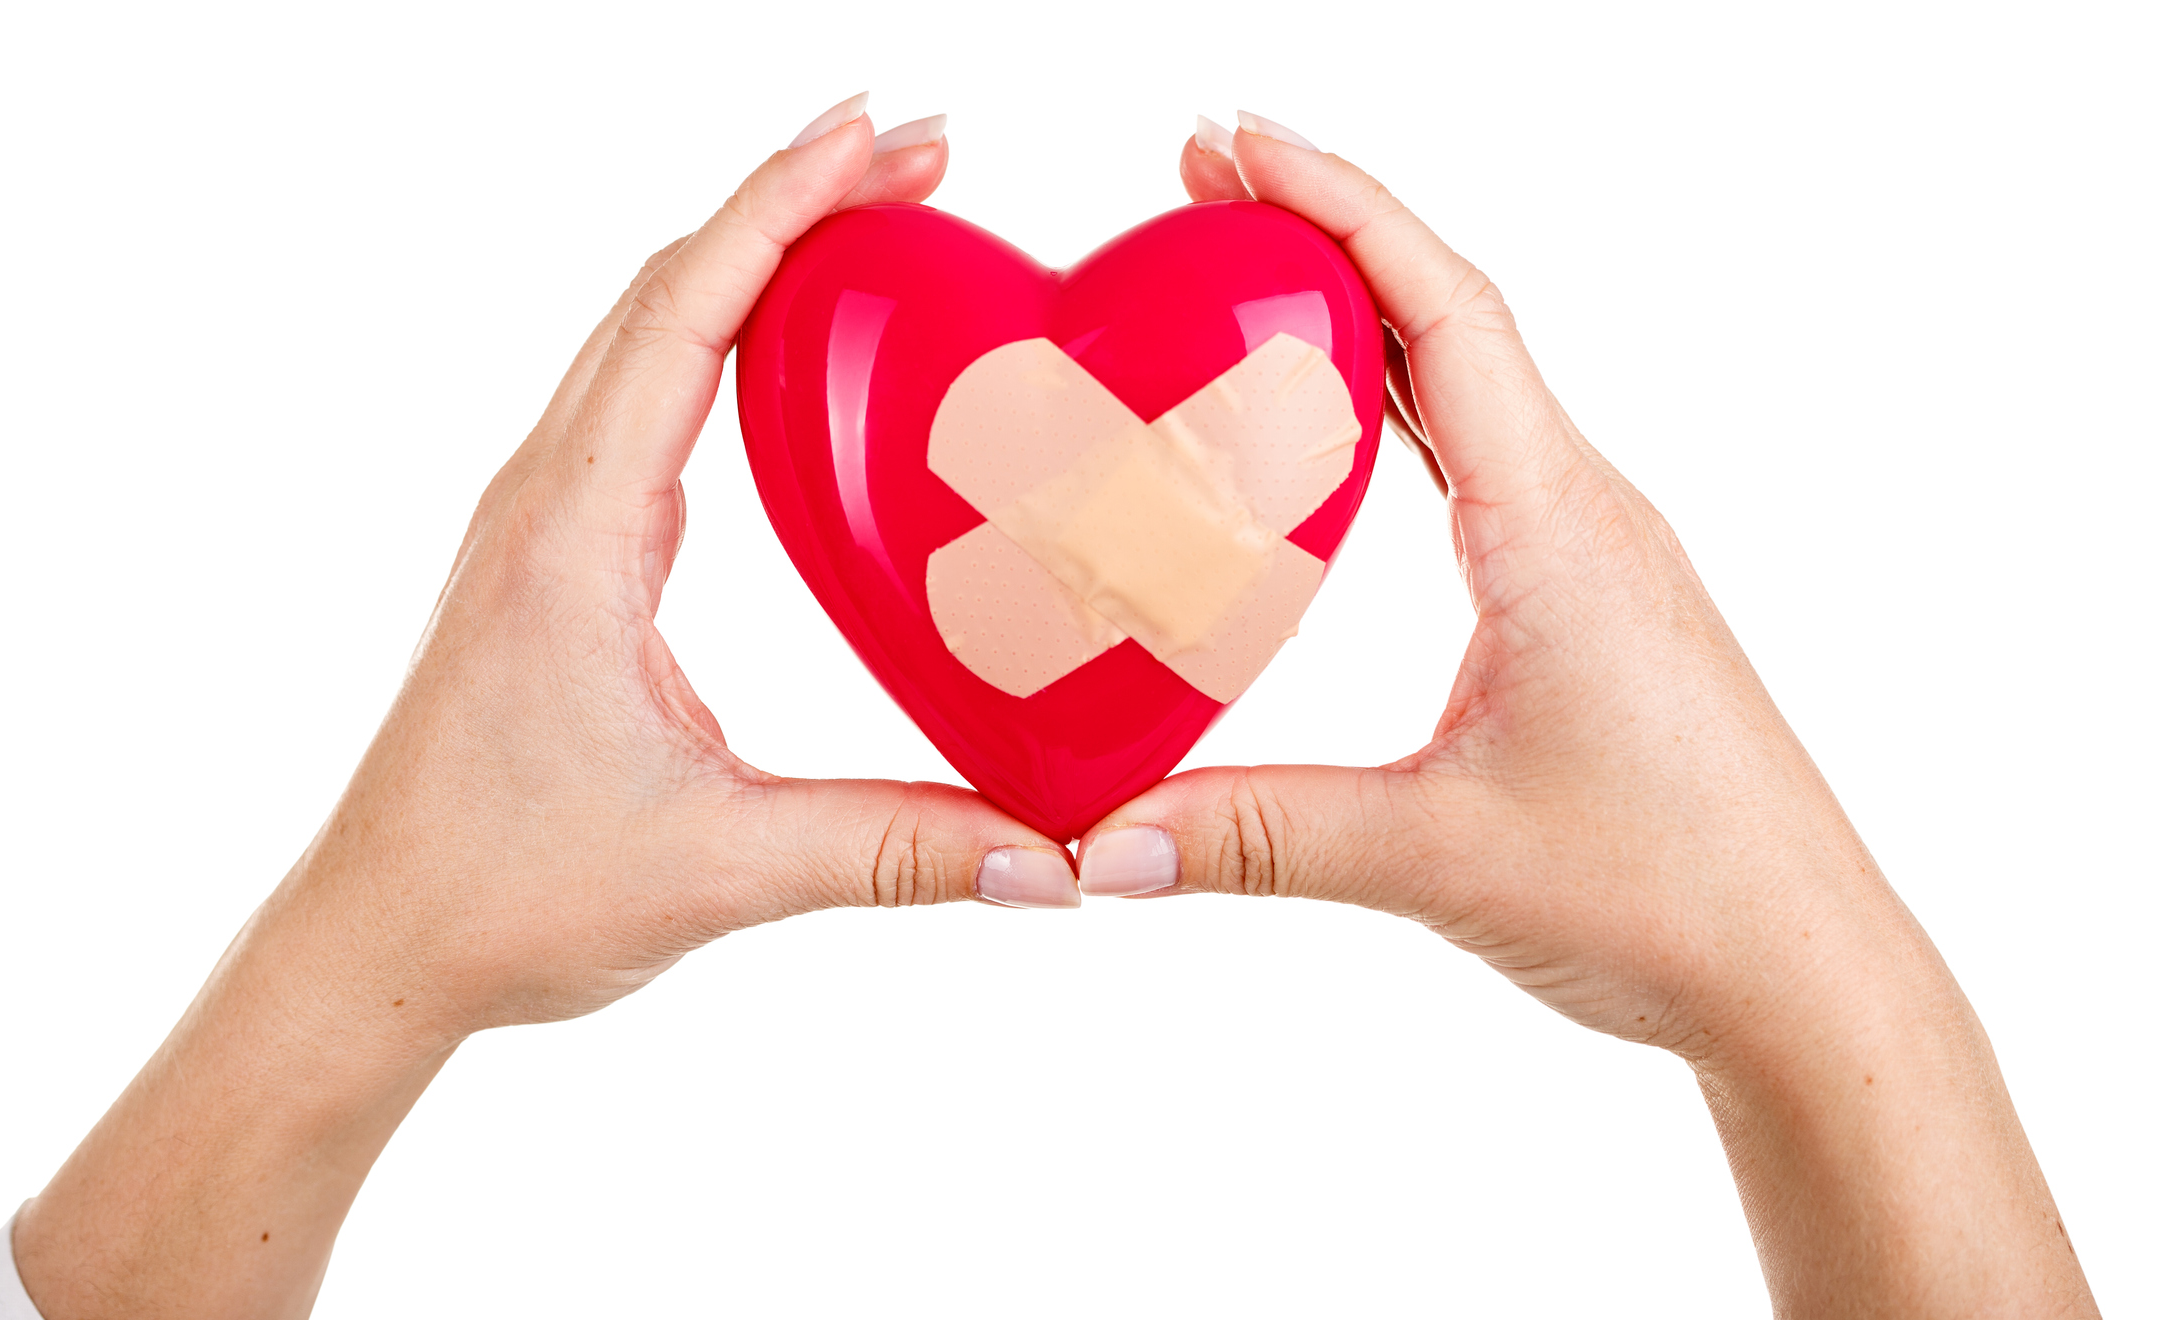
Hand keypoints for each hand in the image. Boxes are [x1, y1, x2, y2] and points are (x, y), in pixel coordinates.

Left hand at [12, 98, 1075, 1319]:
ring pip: (643, 334)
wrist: (376, 942)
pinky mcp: (552, 560)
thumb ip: (894, 850)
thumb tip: (1051, 856)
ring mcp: (540, 522)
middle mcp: (546, 500)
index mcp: (576, 536)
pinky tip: (787, 359)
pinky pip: (635, 399)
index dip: (785, 207)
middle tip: (917, 154)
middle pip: (665, 289)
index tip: (878, 134)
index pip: (686, 317)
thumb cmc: (503, 892)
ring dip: (750, 258)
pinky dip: (716, 335)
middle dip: (790, 202)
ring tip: (868, 217)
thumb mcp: (718, 869)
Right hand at [1069, 112, 2097, 1316]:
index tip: (1234, 139)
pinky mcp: (1589, 603)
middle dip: (1326, 230)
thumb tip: (1091, 841)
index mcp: (1557, 527)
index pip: (1442, 313)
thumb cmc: (1672, 895)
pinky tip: (1341, 429)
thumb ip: (1253, 837)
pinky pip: (1485, 460)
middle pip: (1450, 315)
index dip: (1337, 205)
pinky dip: (1402, 407)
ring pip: (1472, 382)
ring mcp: (1594, 553)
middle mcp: (1583, 513)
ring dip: (1366, 309)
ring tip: (1248, 272)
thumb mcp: (1437, 856)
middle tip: (1202, 181)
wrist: (1804, 973)